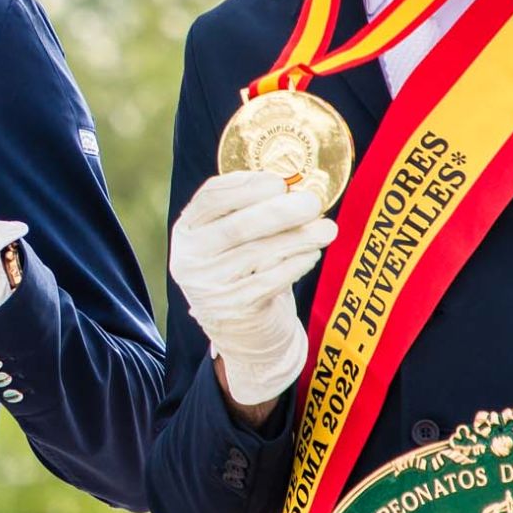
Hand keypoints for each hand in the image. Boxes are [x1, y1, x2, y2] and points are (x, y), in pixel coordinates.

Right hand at [169, 171, 336, 409]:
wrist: (240, 329)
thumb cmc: (241, 270)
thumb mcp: (229, 240)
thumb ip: (247, 211)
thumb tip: (293, 185)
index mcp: (186, 231)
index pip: (210, 199)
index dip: (246, 186)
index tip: (279, 182)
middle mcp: (190, 259)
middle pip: (236, 227)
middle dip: (279, 212)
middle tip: (312, 202)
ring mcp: (210, 286)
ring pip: (258, 254)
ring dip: (298, 238)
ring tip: (326, 229)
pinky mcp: (235, 308)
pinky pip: (270, 281)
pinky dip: (295, 265)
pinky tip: (312, 254)